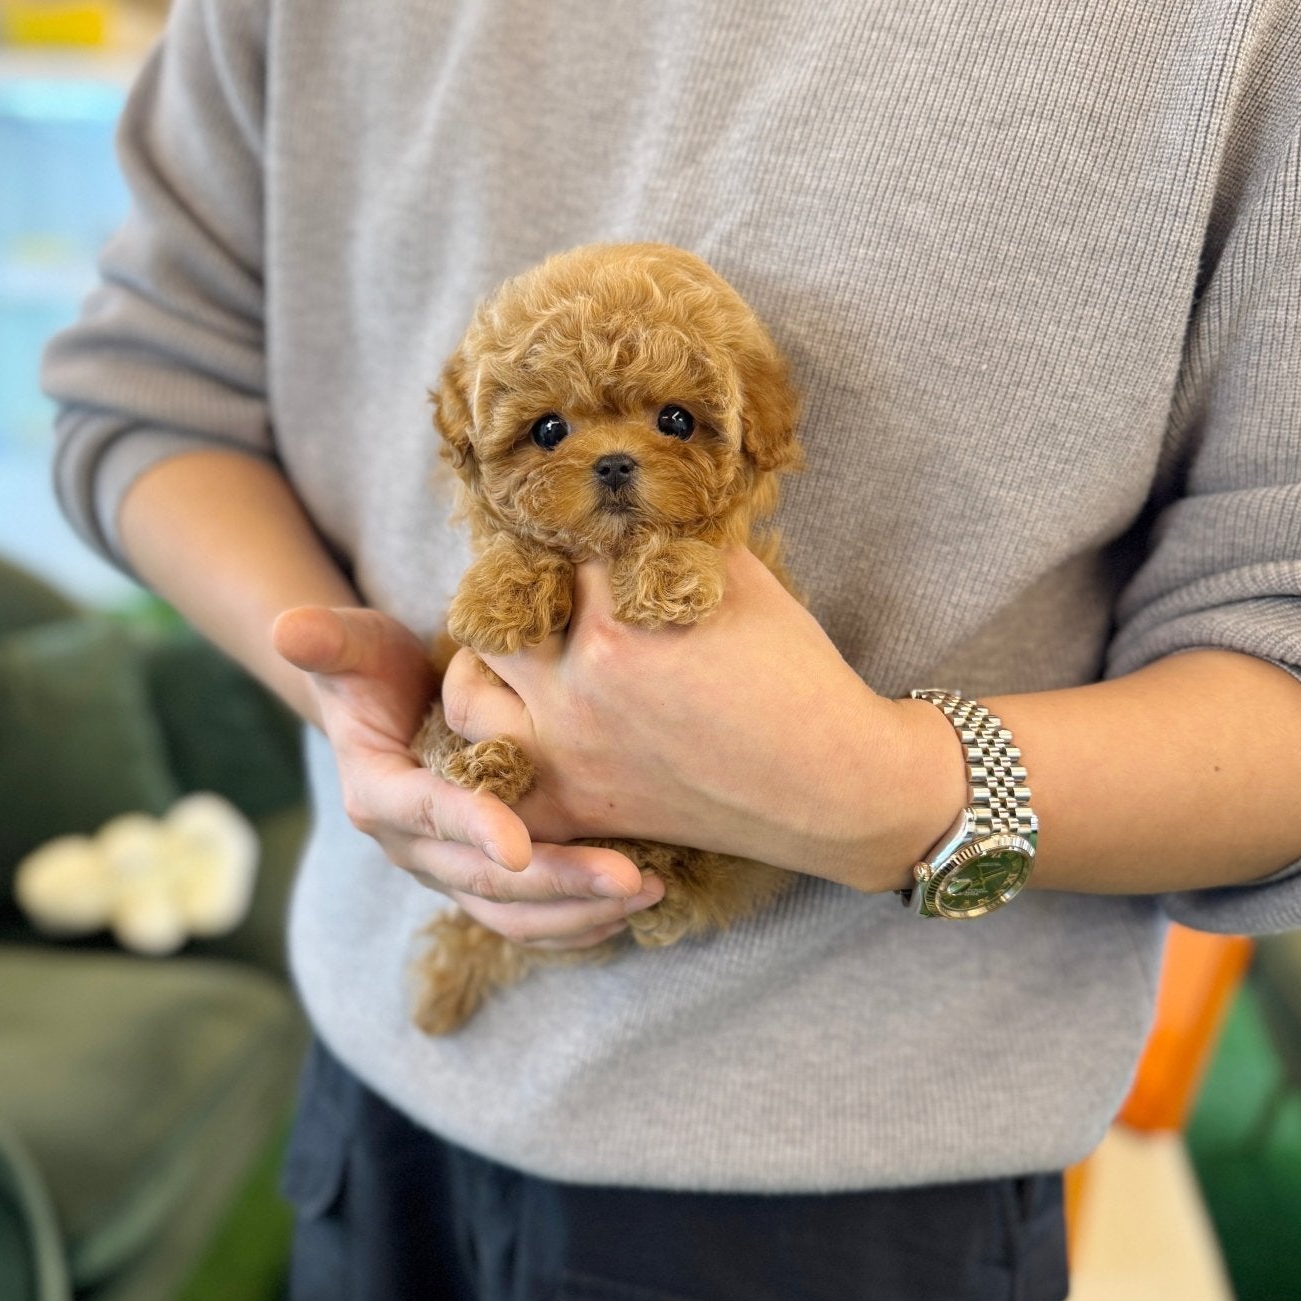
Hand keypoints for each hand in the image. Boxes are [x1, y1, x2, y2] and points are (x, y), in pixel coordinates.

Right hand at [270, 605, 663, 946]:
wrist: (383, 710)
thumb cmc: (373, 668)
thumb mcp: (350, 645)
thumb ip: (326, 640)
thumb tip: (288, 628)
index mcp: (378, 794)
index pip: (425, 815)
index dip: (470, 828)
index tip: (519, 844)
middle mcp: (410, 846)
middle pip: (482, 881)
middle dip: (556, 883)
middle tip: (628, 878)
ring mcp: (446, 870)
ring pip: (510, 914)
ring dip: (577, 913)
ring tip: (647, 893)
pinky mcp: (479, 881)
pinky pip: (526, 923)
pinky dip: (574, 923)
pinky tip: (630, 908)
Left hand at [441, 548, 962, 890]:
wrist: (833, 785)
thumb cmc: (798, 676)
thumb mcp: (739, 579)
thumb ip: (672, 534)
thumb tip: (633, 493)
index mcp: (615, 619)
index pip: (552, 549)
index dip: (561, 532)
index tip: (567, 524)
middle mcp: (577, 685)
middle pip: (492, 614)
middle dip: (508, 592)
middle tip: (530, 587)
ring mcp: (567, 752)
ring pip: (467, 698)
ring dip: (479, 669)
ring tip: (503, 657)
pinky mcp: (576, 806)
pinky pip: (495, 784)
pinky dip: (487, 762)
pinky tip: (508, 735)